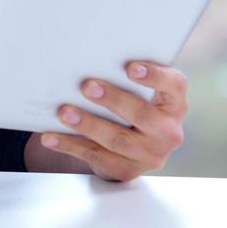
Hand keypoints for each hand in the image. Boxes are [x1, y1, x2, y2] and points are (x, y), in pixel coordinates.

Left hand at [31, 61, 188, 181]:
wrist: (132, 147)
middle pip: (142, 115)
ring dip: (88, 125)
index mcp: (174, 104)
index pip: (174, 86)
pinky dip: (70, 145)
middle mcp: (168, 131)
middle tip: (87, 87)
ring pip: (117, 139)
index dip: (154, 76)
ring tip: (64, 113)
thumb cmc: (132, 105)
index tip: (130, 67)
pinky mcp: (128, 169)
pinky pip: (97, 157)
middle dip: (113, 100)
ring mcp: (150, 154)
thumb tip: (89, 58)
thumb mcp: (139, 92)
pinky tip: (52, 137)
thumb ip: (125, 78)